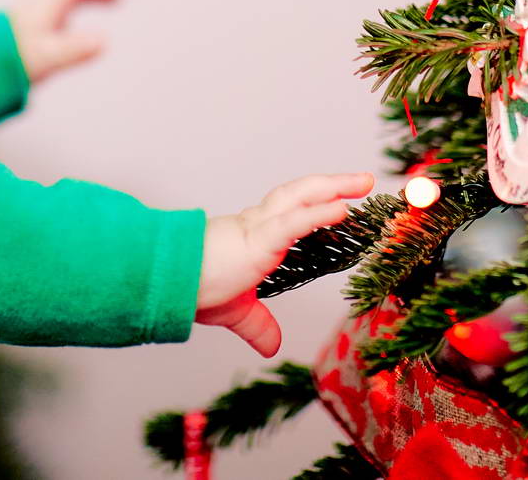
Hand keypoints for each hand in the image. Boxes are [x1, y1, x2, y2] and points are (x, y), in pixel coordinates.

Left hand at [9, 0, 145, 83]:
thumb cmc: (10, 60)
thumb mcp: (46, 55)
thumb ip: (74, 49)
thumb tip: (104, 40)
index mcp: (49, 1)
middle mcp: (47, 0)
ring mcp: (43, 10)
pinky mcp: (40, 22)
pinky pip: (71, 3)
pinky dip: (89, 1)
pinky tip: (93, 14)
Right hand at [196, 172, 374, 356]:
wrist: (161, 284)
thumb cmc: (189, 289)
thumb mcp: (234, 311)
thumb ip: (257, 324)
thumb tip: (272, 346)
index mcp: (252, 236)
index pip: (290, 212)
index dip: (316, 203)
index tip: (344, 203)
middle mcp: (256, 225)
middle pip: (299, 194)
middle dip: (334, 184)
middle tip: (365, 181)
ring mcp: (256, 230)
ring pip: (298, 197)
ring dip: (333, 187)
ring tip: (363, 183)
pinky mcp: (254, 242)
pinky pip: (292, 223)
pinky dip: (318, 214)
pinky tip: (342, 208)